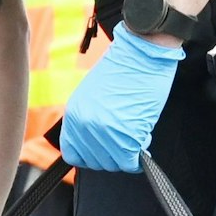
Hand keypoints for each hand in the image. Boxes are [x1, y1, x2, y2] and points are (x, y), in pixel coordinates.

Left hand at [60, 29, 184, 172]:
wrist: (141, 52)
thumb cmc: (122, 69)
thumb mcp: (92, 96)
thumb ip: (89, 120)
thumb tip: (96, 142)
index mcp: (73, 115)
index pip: (73, 154)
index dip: (90, 157)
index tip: (104, 151)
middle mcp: (85, 126)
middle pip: (95, 162)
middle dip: (113, 155)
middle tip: (126, 140)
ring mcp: (105, 131)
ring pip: (113, 163)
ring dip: (126, 154)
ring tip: (136, 134)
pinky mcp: (126, 134)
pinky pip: (129, 161)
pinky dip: (138, 157)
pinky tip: (143, 138)